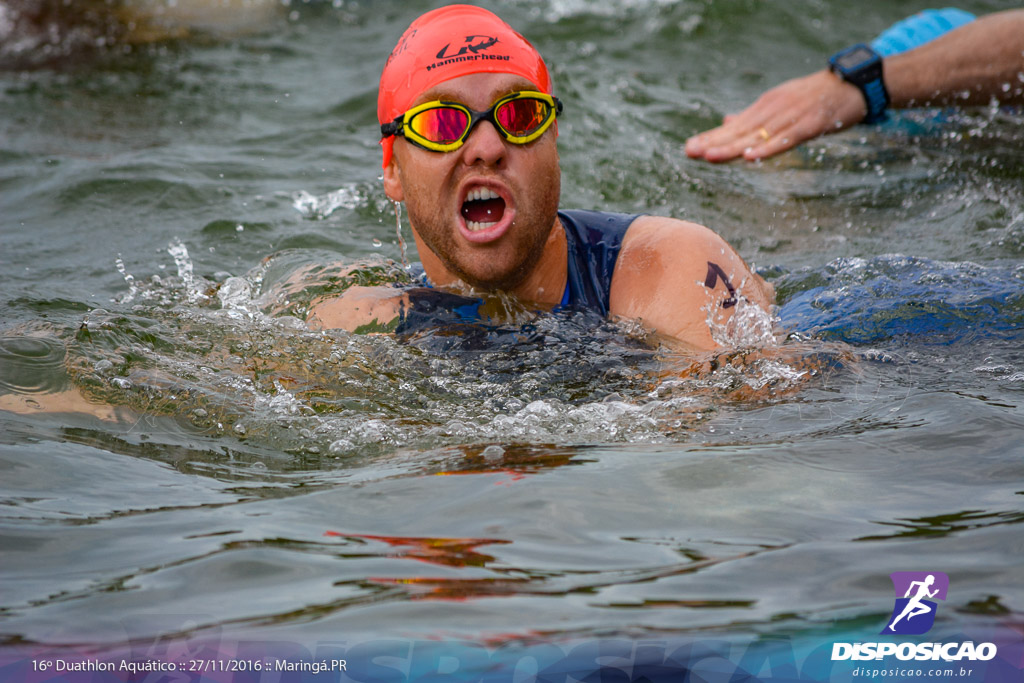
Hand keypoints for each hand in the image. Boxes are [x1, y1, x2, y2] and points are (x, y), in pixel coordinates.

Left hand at [685, 69, 866, 161]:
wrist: (851, 84)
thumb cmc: (813, 98)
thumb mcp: (779, 104)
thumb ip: (753, 118)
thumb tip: (726, 123)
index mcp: (765, 108)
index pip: (733, 127)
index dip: (711, 137)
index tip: (689, 148)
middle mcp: (773, 110)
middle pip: (740, 131)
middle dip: (714, 142)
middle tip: (690, 152)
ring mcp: (791, 116)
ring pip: (758, 135)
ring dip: (733, 147)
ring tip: (710, 156)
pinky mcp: (810, 124)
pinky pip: (787, 139)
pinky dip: (769, 147)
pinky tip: (750, 156)